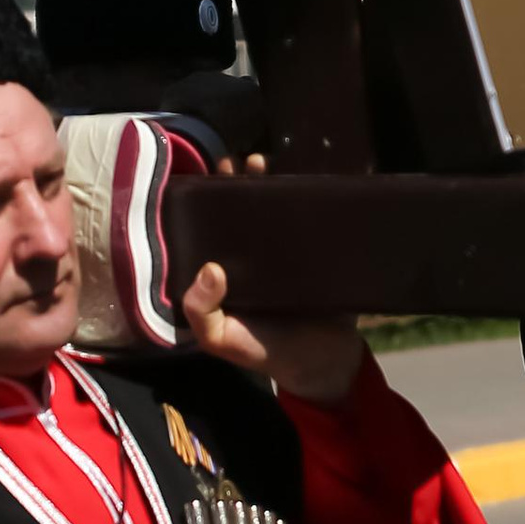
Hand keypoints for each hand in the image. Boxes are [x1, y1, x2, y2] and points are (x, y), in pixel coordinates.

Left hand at [173, 157, 366, 404]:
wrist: (324, 362)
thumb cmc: (264, 350)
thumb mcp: (220, 338)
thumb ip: (200, 311)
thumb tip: (209, 270)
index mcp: (224, 272)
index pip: (210, 229)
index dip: (205, 203)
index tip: (205, 178)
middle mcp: (250, 258)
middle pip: (241, 211)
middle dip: (237, 183)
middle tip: (239, 162)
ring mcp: (284, 252)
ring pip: (272, 210)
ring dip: (269, 183)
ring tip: (263, 161)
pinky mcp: (316, 251)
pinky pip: (307, 220)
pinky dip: (305, 199)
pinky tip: (303, 178)